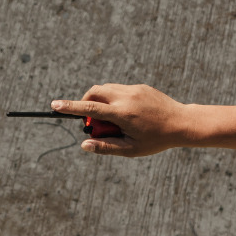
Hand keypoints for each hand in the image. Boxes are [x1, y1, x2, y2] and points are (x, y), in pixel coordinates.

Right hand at [50, 83, 190, 156]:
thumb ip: (106, 147)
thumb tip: (84, 145)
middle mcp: (125, 97)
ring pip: (106, 89)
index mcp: (122, 114)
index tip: (54, 105)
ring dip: (100, 102)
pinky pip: (120, 90)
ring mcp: (133, 89)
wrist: (181, 123)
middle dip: (86, 104)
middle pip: (94, 93)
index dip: (70, 107)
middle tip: (93, 124)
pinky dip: (115, 99)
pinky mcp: (139, 86)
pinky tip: (129, 115)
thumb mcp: (131, 149)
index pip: (89, 109)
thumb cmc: (156, 140)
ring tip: (113, 121)